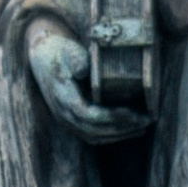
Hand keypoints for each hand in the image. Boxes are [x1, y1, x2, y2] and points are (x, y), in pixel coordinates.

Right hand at [26, 15, 145, 143]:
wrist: (42, 57)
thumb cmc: (59, 52)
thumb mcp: (67, 50)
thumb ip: (76, 59)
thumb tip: (83, 70)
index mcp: (63, 97)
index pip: (89, 115)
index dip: (112, 117)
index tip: (133, 113)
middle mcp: (63, 114)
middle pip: (94, 130)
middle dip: (122, 128)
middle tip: (145, 121)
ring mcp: (67, 119)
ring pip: (94, 136)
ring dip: (119, 134)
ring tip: (142, 127)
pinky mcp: (72, 120)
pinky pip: (92, 134)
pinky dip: (111, 134)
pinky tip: (128, 129)